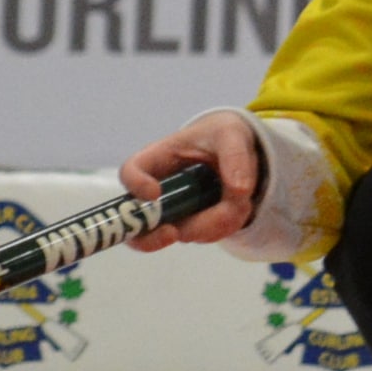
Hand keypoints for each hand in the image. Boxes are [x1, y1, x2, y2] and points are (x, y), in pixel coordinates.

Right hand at [122, 113, 263, 248]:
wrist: (239, 152)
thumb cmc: (222, 136)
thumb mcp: (231, 134)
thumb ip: (235, 156)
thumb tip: (239, 190)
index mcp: (157, 158)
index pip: (130, 171)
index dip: (135, 185)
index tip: (154, 193)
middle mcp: (159, 190)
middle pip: (137, 223)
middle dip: (153, 236)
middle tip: (173, 233)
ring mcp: (176, 213)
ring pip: (183, 233)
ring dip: (216, 222)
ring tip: (241, 198)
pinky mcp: (195, 226)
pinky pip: (206, 236)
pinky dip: (227, 226)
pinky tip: (240, 205)